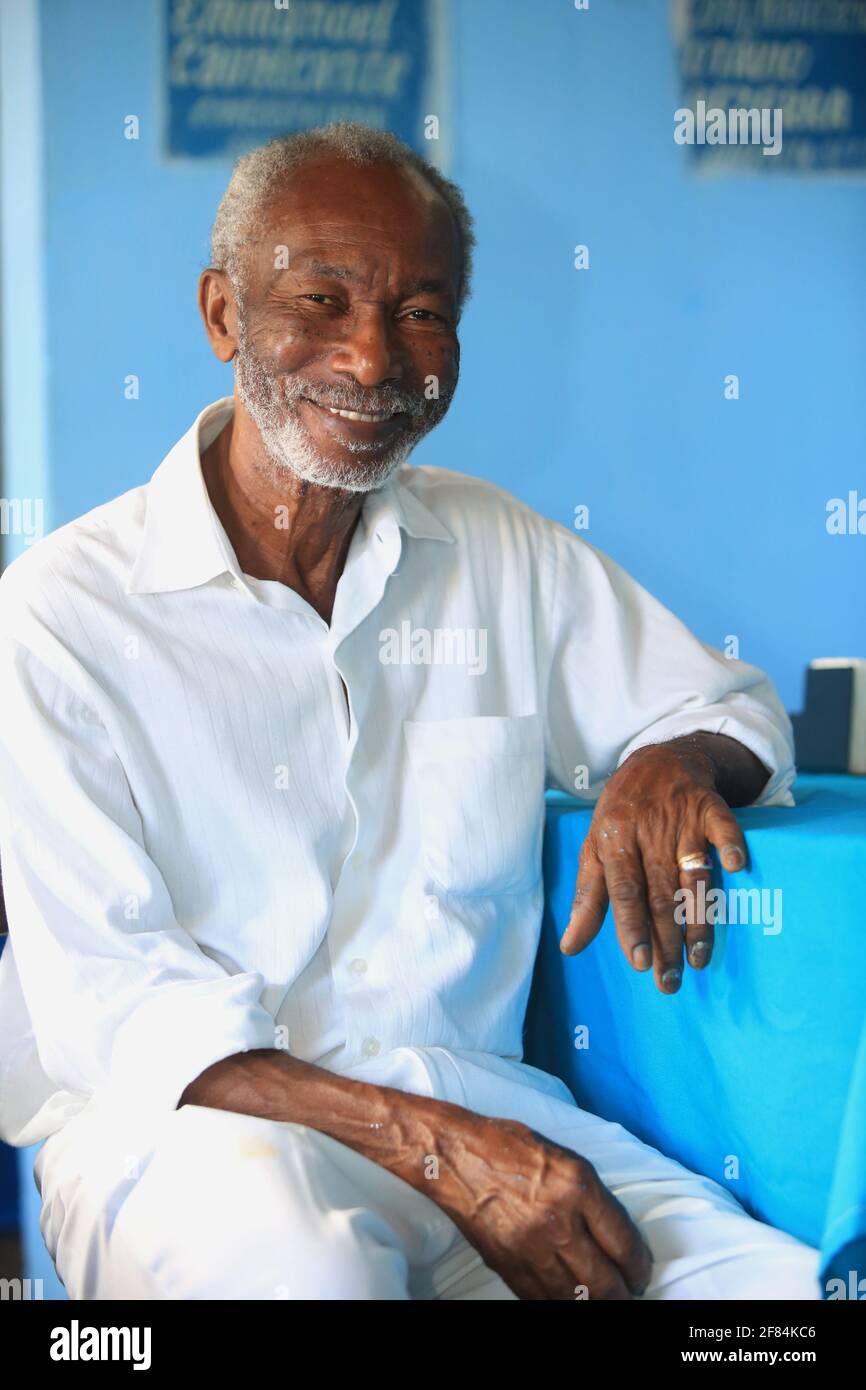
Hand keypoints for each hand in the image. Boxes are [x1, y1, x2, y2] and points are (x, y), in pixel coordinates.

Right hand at [438, 1113, 651, 1299]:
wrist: (455, 1156)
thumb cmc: (509, 1147)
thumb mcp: (564, 1157)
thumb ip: (592, 1197)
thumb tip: (616, 1237)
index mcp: (577, 1186)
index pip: (624, 1243)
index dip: (640, 1266)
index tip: (641, 1272)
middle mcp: (557, 1222)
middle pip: (604, 1283)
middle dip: (624, 1293)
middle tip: (629, 1291)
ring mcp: (530, 1249)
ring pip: (576, 1298)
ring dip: (596, 1304)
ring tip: (604, 1300)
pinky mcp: (508, 1266)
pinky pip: (543, 1299)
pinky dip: (562, 1303)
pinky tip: (572, 1299)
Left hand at [559, 739, 749, 992]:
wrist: (656, 760)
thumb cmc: (621, 815)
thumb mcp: (595, 850)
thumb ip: (588, 899)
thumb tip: (569, 948)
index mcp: (615, 843)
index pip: (624, 892)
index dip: (632, 927)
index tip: (640, 963)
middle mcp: (648, 833)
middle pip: (659, 894)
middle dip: (666, 941)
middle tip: (671, 982)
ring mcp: (681, 820)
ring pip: (692, 874)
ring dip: (699, 916)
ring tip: (700, 957)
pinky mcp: (710, 807)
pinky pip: (723, 826)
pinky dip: (731, 843)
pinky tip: (738, 867)